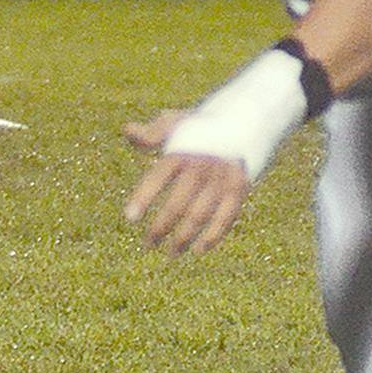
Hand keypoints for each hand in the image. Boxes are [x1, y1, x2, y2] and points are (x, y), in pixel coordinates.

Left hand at [123, 112, 250, 256]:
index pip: (158, 176)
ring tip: (171, 253)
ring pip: (200, 214)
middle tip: (148, 244)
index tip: (130, 218)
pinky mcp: (239, 187)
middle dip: (161, 227)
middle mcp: (201, 165)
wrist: (243, 119)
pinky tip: (198, 249)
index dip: (143, 197)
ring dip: (184, 237)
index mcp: (181, 151)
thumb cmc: (200, 128)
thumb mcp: (175, 123)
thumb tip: (128, 130)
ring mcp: (221, 178)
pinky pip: (226, 216)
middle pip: (178, 203)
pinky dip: (213, 235)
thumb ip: (151, 133)